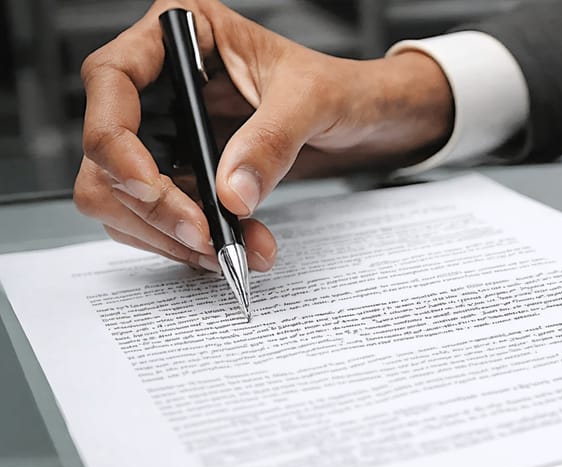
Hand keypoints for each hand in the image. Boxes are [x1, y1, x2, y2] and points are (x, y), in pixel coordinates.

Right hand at [74, 0, 452, 270]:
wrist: (365, 118)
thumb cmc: (341, 87)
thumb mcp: (313, 101)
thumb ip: (272, 140)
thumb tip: (230, 193)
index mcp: (180, 33)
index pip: (110, 79)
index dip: (116, 140)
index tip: (151, 187)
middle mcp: (160, 80)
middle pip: (107, 152)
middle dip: (154, 206)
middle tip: (209, 238)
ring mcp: (165, 129)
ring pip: (122, 196)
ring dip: (172, 235)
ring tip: (235, 248)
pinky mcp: (181, 170)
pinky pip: (156, 218)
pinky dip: (187, 242)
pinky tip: (232, 244)